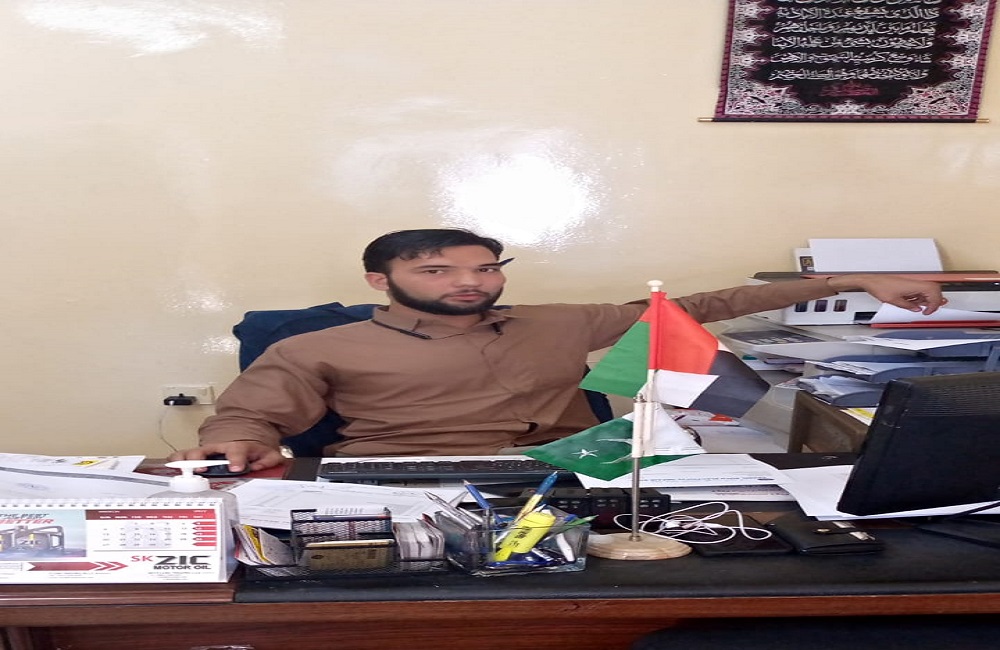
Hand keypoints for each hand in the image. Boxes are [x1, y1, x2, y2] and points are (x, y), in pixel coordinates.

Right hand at [167, 441, 285, 472]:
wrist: (243, 427)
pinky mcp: (196, 453)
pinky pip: (182, 456)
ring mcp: (206, 449)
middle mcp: (218, 446)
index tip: (235, 467)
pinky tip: (171, 467)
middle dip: (200, 460)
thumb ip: (268, 460)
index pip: (237, 451)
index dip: (236, 459)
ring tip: (180, 469)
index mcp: (238, 446)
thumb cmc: (252, 443)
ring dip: (184, 461)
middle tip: (200, 468)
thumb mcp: (267, 451)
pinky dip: (175, 461)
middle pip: (205, 452)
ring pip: (190, 453)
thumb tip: (261, 466)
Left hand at [827, 274, 946, 314]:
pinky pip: (919, 289)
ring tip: (921, 307)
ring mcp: (912, 282)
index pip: (934, 292)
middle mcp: (915, 282)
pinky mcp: (908, 283)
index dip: (934, 304)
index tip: (928, 311)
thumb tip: (916, 309)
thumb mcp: (894, 301)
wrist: (871, 280)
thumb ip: (908, 306)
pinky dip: (920, 296)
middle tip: (929, 310)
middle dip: (934, 301)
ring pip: (928, 289)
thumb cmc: (880, 287)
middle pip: (934, 290)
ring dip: (927, 299)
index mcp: (914, 285)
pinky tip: (915, 303)